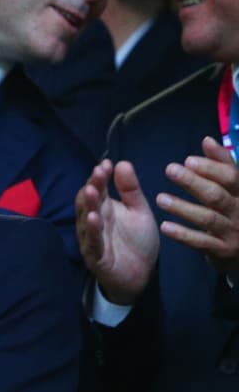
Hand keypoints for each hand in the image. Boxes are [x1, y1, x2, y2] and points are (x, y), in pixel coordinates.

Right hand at [75, 159, 157, 304]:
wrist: (142, 275)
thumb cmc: (137, 241)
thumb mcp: (139, 211)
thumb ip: (131, 190)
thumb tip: (122, 163)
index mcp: (104, 209)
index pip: (98, 189)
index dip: (100, 177)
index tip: (106, 164)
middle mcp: (94, 222)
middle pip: (88, 202)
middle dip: (92, 187)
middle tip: (98, 173)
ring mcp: (92, 239)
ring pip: (86, 221)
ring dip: (88, 206)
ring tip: (93, 192)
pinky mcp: (95, 257)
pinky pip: (92, 242)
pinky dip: (92, 231)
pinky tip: (93, 218)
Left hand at [157, 137, 238, 275]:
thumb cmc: (234, 213)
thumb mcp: (234, 189)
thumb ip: (222, 165)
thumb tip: (207, 140)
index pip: (232, 177)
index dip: (211, 168)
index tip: (188, 160)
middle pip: (217, 195)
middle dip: (194, 182)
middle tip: (170, 170)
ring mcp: (233, 233)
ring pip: (208, 219)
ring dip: (183, 208)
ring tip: (161, 198)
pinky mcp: (222, 251)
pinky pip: (201, 243)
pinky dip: (183, 234)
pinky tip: (164, 226)